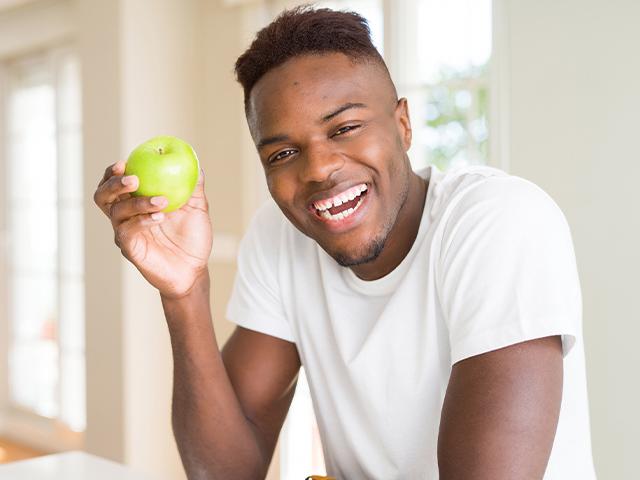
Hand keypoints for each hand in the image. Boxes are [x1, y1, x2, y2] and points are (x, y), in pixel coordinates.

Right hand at [93, 161, 212, 297]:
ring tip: (161, 200)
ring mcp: (125, 232)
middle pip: (103, 195)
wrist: (194, 269)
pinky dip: (142, 220)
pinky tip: (160, 217)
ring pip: (116, 211)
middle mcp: (125, 216)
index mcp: (135, 202)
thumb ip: (193, 187)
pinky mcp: (129, 248)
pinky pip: (127, 231)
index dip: (113, 172)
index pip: (114, 183)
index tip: (125, 162)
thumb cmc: (193, 238)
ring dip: (138, 201)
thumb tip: (196, 163)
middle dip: (113, 183)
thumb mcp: (197, 209)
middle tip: (134, 178)